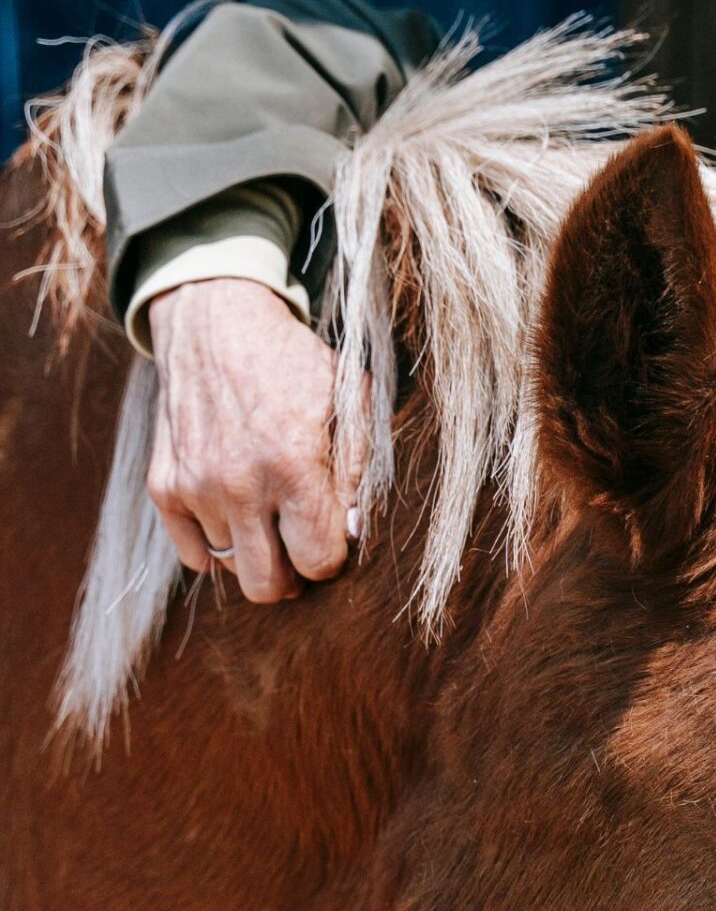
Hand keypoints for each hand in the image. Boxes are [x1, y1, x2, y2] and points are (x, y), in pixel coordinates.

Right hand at [146, 278, 361, 601]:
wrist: (216, 326)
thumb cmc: (294, 364)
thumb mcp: (349, 401)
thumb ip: (356, 470)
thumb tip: (351, 532)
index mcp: (294, 464)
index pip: (316, 560)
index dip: (332, 558)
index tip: (333, 535)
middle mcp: (238, 484)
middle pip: (267, 585)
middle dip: (293, 575)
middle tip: (301, 545)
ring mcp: (195, 488)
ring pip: (232, 568)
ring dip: (255, 548)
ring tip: (269, 508)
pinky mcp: (163, 487)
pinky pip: (193, 556)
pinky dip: (218, 545)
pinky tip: (238, 514)